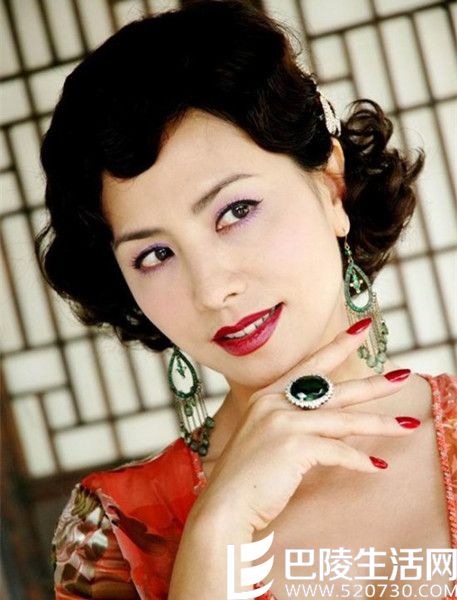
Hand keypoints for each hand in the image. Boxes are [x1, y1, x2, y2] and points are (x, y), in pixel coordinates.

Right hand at [193, 319, 416, 532]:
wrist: (224, 504)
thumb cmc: (247, 475)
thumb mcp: (266, 438)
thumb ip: (292, 423)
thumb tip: (334, 424)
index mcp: (268, 397)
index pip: (310, 365)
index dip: (337, 346)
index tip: (361, 330)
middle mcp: (274, 403)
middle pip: (335, 389)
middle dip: (373, 384)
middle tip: (403, 376)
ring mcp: (282, 422)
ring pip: (343, 420)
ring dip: (379, 424)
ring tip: (408, 425)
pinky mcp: (292, 445)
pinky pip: (337, 451)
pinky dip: (359, 461)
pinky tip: (377, 466)